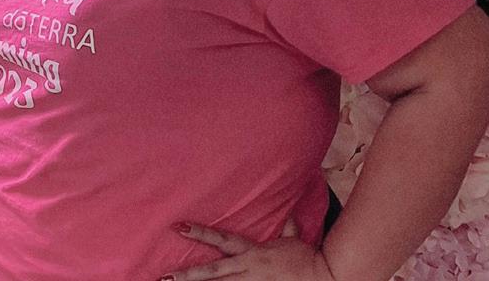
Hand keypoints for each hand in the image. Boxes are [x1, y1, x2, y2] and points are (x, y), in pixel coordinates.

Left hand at [157, 218, 335, 280]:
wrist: (322, 276)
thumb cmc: (306, 259)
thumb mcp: (293, 242)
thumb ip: (287, 230)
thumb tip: (290, 214)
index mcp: (251, 252)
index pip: (221, 239)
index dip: (199, 233)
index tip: (178, 227)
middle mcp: (247, 269)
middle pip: (212, 273)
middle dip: (189, 276)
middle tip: (165, 278)